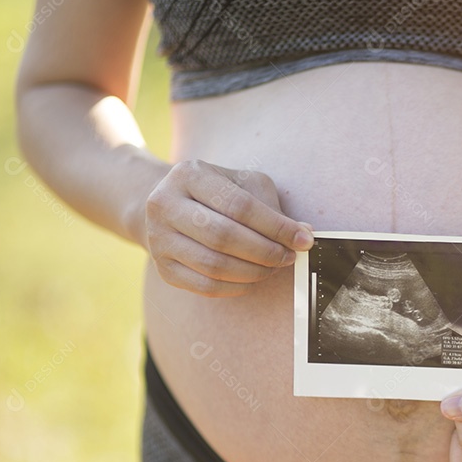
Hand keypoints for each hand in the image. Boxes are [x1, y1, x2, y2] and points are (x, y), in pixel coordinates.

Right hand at [142, 159, 314, 296]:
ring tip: (274, 267)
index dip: (275, 226)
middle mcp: (165, 204)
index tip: (303, 239)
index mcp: (189, 175)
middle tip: (289, 256)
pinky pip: (205, 286)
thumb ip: (272, 207)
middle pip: (223, 236)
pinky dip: (236, 287)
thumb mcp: (243, 184)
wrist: (169, 206)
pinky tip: (253, 279)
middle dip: (265, 251)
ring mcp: (159, 238)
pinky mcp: (163, 267)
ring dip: (253, 272)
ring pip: (213, 265)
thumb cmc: (216, 193)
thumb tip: (303, 234)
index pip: (238, 205)